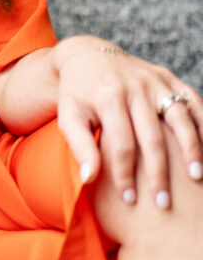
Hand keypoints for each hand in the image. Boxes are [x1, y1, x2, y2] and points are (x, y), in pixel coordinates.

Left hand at [54, 35, 202, 207]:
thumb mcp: (69, 117)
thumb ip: (79, 147)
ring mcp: (153, 80)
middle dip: (159, 172)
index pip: (121, 144)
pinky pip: (191, 99)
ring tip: (196, 178)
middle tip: (163, 203)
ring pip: (179, 117)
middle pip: (152, 136)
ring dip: (191, 149)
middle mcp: (134, 86)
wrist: (87, 55)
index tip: (129, 200)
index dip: (125, 174)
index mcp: (108, 96)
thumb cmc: (77, 94)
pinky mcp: (167, 76)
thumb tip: (89, 180)